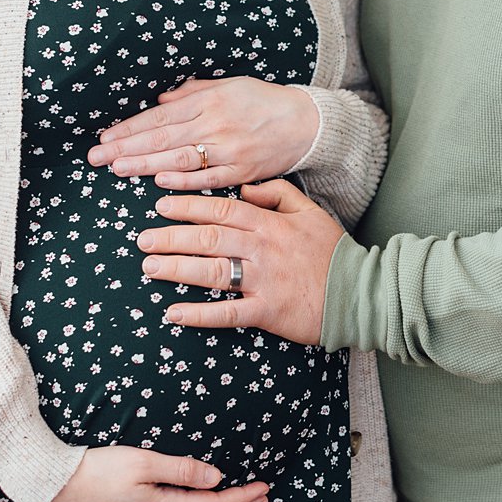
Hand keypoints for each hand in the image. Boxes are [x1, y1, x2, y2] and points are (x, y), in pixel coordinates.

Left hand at [87, 78, 318, 190]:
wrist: (305, 123)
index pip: (160, 115)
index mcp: (209, 100)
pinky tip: (159, 182)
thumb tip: (161, 99)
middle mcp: (215, 123)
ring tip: (117, 168)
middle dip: (126, 147)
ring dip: (145, 164)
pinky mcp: (241, 170)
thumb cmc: (263, 102)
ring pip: (179, 157)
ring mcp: (228, 149)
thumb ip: (193, 92)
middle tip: (96, 157)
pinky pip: (207, 177)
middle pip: (163, 137)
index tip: (105, 137)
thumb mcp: (228, 85)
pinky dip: (182, 180)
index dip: (130, 127)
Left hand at [137, 180, 342, 345]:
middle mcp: (262, 249)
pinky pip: (226, 314)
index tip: (160, 204)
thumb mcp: (310, 210)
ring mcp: (263, 281)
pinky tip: (173, 313)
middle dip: (171, 237)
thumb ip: (277, 193)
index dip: (187, 206)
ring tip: (149, 267)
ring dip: (177, 268)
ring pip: (212, 272)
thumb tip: (245, 186)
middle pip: (208, 239)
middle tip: (142, 239)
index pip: (220, 210)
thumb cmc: (332, 252)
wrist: (360, 292)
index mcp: (270, 224)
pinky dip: (198, 315)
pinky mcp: (266, 312)